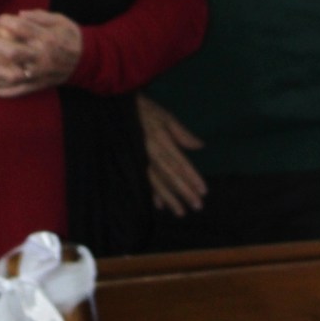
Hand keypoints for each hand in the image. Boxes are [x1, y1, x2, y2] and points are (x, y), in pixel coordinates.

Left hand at [0, 9, 83, 98]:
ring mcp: (38, 74)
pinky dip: (0, 93)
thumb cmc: (70, 36)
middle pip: (15, 52)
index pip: (23, 29)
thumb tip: (19, 14)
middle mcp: (41, 58)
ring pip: (13, 75)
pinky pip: (17, 92)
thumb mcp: (60, 19)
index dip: (8, 22)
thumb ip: (39, 16)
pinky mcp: (37, 86)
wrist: (86, 60)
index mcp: (47, 39)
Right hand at [137, 94, 206, 215]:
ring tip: (180, 212)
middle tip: (197, 206)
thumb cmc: (144, 110)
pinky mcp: (132, 163)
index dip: (192, 177)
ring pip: (156, 182)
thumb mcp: (164, 116)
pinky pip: (143, 181)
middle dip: (184, 191)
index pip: (179, 162)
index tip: (203, 191)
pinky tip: (159, 205)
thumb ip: (181, 133)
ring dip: (169, 198)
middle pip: (170, 175)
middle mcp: (150, 152)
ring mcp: (140, 159)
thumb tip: (200, 146)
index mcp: (160, 139)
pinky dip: (151, 193)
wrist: (116, 108)